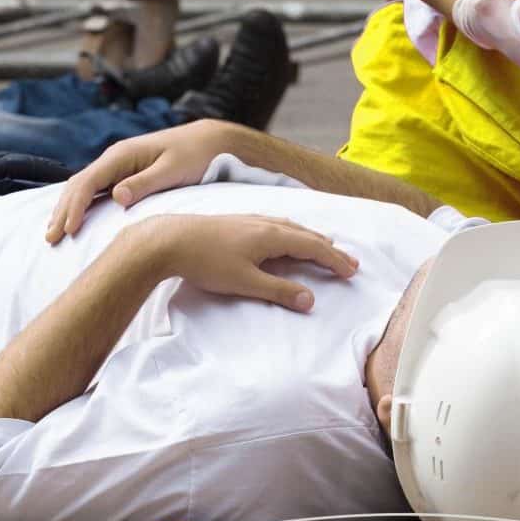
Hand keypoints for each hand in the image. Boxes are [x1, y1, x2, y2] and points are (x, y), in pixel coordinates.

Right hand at [47, 121, 220, 244]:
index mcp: (122, 155)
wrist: (208, 141)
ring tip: (53, 234)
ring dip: (66, 210)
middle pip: (78, 186)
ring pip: (82, 188)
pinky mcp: (123, 174)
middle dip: (62, 212)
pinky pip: (94, 191)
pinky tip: (73, 220)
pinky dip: (80, 206)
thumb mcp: (173, 170)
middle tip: (49, 240)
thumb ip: (145, 183)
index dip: (75, 207)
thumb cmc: (194, 155)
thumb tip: (117, 196)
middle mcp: (114, 158)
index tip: (68, 231)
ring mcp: (117, 166)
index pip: (88, 183)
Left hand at [144, 214, 359, 311]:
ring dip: (310, 238)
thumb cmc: (206, 262)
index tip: (351, 270)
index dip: (334, 260)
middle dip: (329, 249)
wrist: (168, 240)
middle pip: (306, 235)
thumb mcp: (245, 282)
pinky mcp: (237, 222)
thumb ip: (279, 291)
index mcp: (272, 236)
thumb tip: (310, 300)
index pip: (313, 247)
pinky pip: (276, 224)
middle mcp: (266, 223)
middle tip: (348, 261)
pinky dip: (292, 231)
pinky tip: (284, 233)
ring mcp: (251, 220)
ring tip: (323, 244)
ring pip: (290, 227)